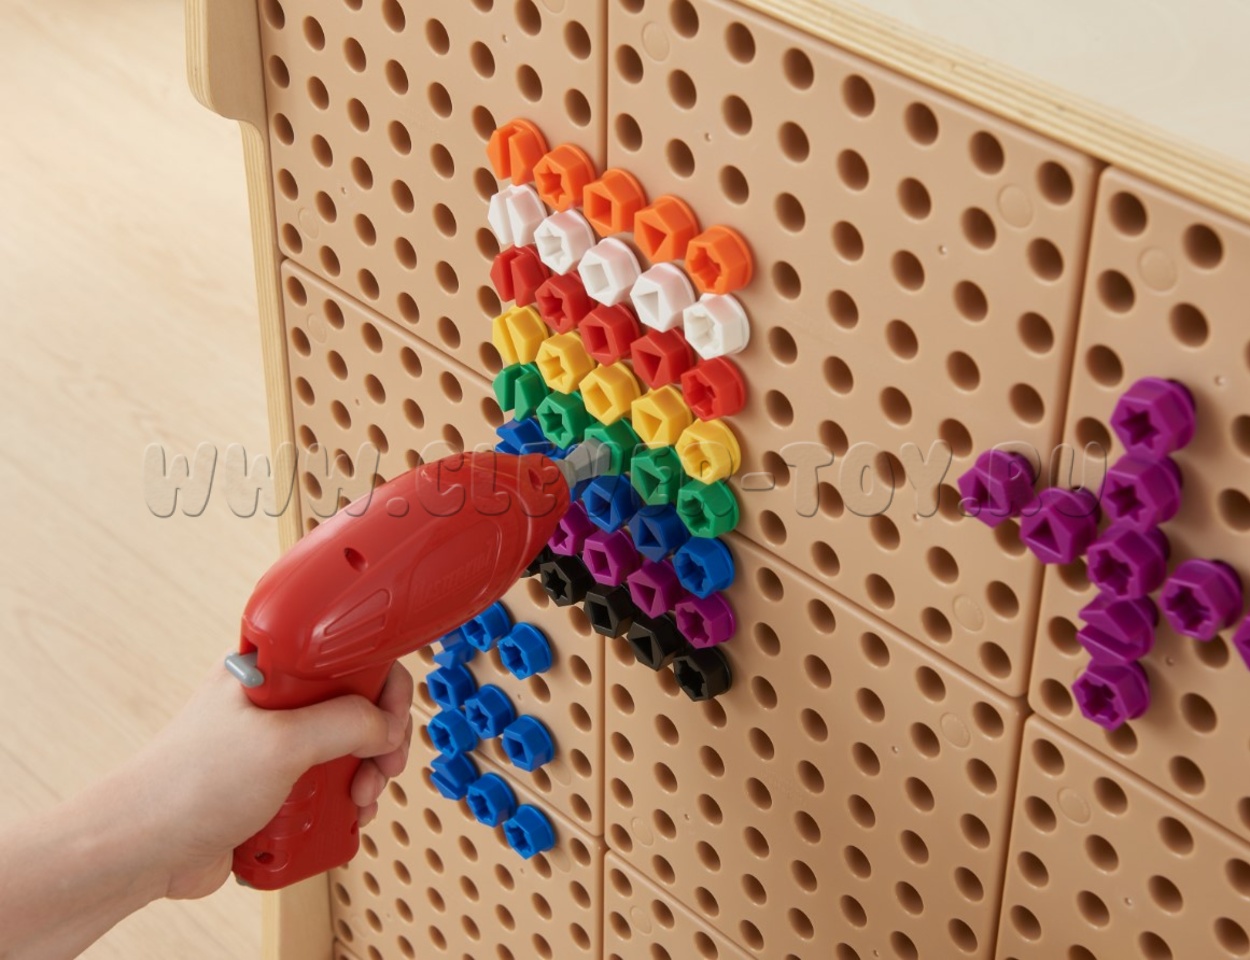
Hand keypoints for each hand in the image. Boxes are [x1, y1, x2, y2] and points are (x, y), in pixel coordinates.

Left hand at [122, 658, 413, 899]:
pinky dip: (341, 803)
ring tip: (359, 798)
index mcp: (270, 671)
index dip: (379, 684)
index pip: (345, 656)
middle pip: (354, 707)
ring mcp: (274, 746)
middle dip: (378, 740)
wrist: (141, 851)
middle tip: (383, 765)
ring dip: (364, 776)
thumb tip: (385, 726)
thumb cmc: (185, 784)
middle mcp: (274, 704)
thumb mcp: (282, 741)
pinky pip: (325, 786)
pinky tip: (343, 816)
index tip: (391, 716)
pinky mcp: (273, 787)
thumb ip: (346, 722)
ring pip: (344, 750)